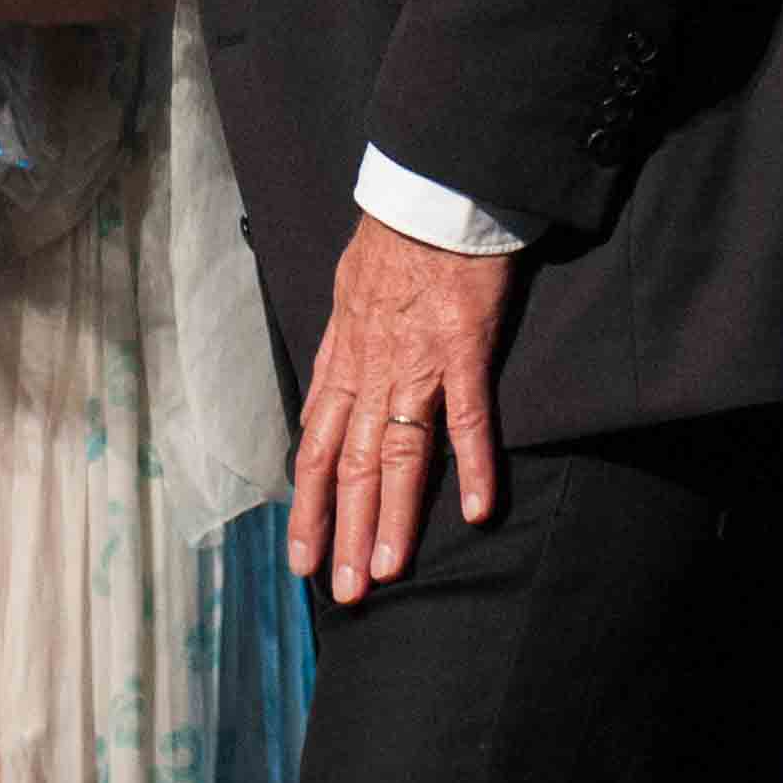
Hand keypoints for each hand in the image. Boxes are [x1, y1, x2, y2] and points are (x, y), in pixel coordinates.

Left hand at [287, 212, 516, 603]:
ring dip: (393, 517)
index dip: (308, 507)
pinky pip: (469, 416)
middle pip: (351, 465)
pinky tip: (480, 510)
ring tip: (389, 572)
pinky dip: (474, 464)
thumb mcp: (345, 296)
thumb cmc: (393, 238)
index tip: (302, 556)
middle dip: (344, 533)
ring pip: (398, 453)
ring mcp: (417, 361)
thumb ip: (337, 356)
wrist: (432, 190)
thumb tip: (321, 404)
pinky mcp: (464, 347)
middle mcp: (371, 369)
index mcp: (343, 359)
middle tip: (342, 592)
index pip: (315, 447)